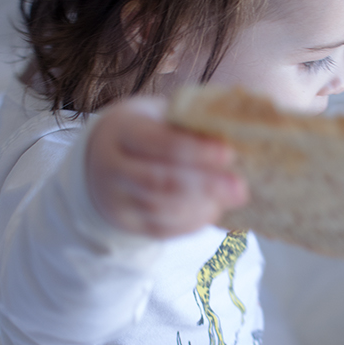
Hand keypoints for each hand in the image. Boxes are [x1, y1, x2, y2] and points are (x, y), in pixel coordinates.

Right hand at [85, 97, 248, 238]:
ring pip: (162, 209)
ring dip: (201, 205)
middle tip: (240, 188)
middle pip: (159, 181)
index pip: (157, 143)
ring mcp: (116, 200)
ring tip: (230, 196)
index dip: (194, 150)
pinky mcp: (128, 224)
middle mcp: (112, 166)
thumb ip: (189, 121)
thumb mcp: (159, 115)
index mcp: (121, 130)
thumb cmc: (146, 130)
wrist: (103, 158)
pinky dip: (193, 221)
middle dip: (205, 185)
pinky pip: (163, 229)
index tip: (229, 153)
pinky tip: (213, 209)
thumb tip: (236, 126)